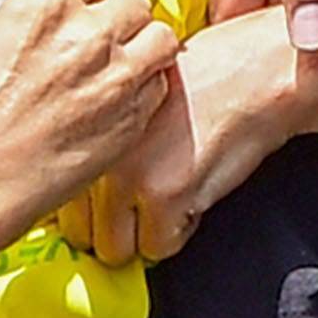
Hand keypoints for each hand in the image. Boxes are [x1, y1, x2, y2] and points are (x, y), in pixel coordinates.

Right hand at [0, 0, 181, 272]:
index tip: (75, 4)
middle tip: (93, 39)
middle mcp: (86, 36)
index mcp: (42, 6)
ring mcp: (114, 80)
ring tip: (115, 65)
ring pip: (160, 38)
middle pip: (133, 0)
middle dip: (115, 14)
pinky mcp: (129, 122)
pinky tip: (113, 100)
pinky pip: (159, 86)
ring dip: (141, 46)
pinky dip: (145, 87)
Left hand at [67, 8, 306, 263]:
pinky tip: (195, 191)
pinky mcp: (165, 196)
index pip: (58, 191)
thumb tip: (80, 178)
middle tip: (140, 206)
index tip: (98, 208)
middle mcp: (97, 146)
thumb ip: (105, 128)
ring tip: (170, 194)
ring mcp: (128, 174)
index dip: (84, 204)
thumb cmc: (209, 74)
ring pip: (116, 248)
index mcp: (85, 118)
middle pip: (78, 230)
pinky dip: (180, 229)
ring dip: (143, 233)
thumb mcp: (137, 89)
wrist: (259, 69)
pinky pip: (159, 248)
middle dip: (111, 227)